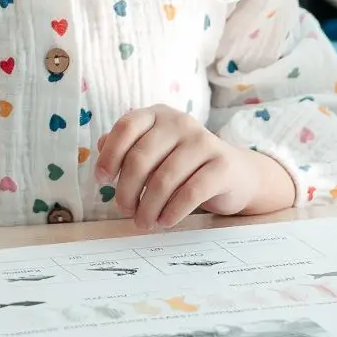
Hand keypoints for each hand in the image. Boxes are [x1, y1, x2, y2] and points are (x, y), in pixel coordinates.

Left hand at [94, 105, 293, 231]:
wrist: (236, 173)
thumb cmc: (184, 164)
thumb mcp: (155, 150)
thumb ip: (127, 147)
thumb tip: (100, 148)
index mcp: (158, 115)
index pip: (126, 127)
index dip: (110, 155)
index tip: (102, 180)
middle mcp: (180, 122)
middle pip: (141, 158)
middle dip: (127, 190)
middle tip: (125, 210)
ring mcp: (203, 141)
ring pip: (164, 179)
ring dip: (148, 207)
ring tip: (144, 222)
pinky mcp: (222, 165)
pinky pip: (190, 192)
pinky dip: (173, 211)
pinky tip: (165, 221)